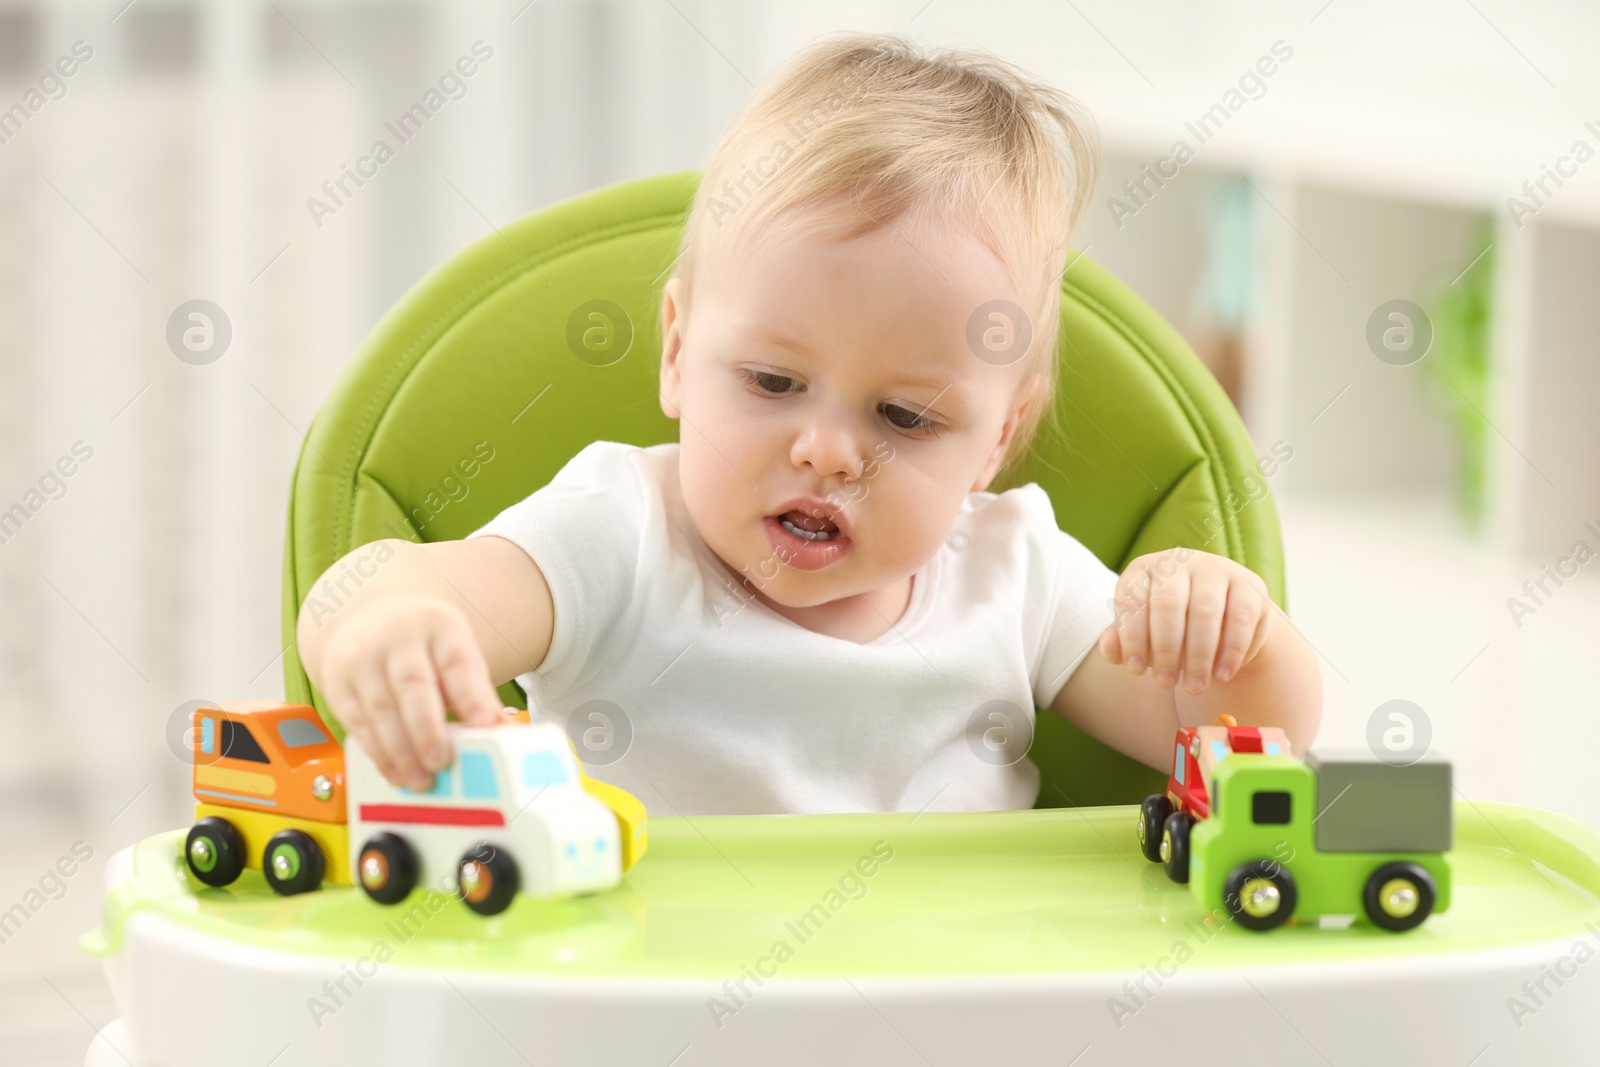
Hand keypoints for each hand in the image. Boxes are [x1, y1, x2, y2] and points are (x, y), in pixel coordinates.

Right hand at [312, 593, 504, 789]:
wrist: (368, 619)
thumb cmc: (424, 645)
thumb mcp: (455, 653)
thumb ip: (477, 693)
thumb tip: (502, 734)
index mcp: (439, 625)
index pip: (457, 662)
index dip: (470, 696)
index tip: (483, 725)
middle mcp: (398, 638)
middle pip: (413, 685)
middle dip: (427, 729)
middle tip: (441, 762)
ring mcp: (363, 659)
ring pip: (381, 710)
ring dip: (401, 752)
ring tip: (420, 780)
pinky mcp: (339, 685)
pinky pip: (358, 724)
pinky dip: (379, 754)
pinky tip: (396, 773)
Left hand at [1098, 548, 1272, 693]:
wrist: (1223, 620)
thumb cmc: (1170, 627)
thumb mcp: (1144, 632)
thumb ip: (1123, 641)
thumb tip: (1109, 651)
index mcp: (1145, 570)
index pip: (1132, 599)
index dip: (1132, 638)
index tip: (1135, 671)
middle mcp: (1179, 562)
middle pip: (1168, 604)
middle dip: (1165, 649)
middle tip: (1165, 684)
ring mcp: (1216, 569)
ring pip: (1205, 611)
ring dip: (1199, 655)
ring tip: (1195, 687)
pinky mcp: (1249, 585)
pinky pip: (1240, 618)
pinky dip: (1231, 651)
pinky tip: (1222, 675)